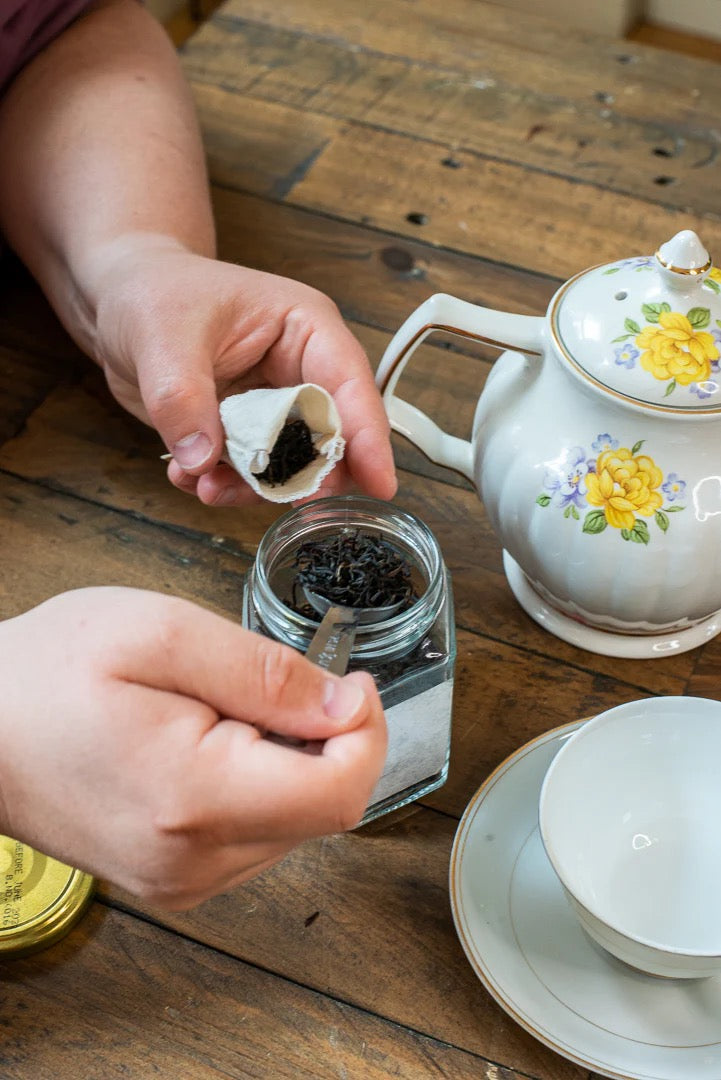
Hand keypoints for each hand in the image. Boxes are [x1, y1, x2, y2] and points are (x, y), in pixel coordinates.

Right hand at [0, 587, 386, 909]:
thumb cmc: (49, 673)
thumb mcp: (160, 635)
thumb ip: (264, 672)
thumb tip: (345, 705)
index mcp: (194, 799)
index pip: (339, 793)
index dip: (367, 731)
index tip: (350, 681)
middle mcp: (195, 861)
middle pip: (325, 807)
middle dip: (322, 737)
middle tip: (258, 683)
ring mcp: (186, 881)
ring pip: (297, 822)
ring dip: (289, 760)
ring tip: (218, 711)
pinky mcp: (179, 879)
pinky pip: (259, 834)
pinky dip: (260, 783)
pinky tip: (209, 744)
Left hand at [87, 237, 396, 505]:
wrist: (118, 302)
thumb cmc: (153, 292)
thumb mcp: (163, 337)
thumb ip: (183, 399)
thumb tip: (203, 461)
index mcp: (304, 328)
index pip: (350, 385)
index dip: (368, 437)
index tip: (380, 484)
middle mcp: (300, 370)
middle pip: (330, 437)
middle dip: (302, 474)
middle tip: (272, 497)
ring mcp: (275, 405)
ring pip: (290, 465)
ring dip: (252, 487)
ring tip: (203, 487)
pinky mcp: (247, 432)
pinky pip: (251, 473)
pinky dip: (223, 484)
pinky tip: (187, 475)